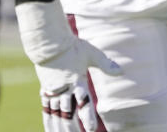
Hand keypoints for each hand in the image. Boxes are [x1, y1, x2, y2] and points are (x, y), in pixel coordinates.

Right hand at [15, 0, 121, 131]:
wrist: (48, 43)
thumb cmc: (72, 47)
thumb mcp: (91, 53)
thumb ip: (106, 64)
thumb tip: (121, 71)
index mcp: (77, 81)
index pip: (83, 103)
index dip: (87, 117)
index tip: (91, 129)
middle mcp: (64, 89)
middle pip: (67, 114)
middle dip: (72, 129)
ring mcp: (53, 92)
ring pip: (56, 115)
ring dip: (60, 129)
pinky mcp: (46, 92)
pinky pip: (47, 111)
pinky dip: (49, 122)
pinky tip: (51, 130)